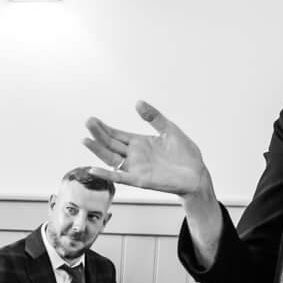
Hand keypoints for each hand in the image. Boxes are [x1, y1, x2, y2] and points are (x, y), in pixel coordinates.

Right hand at [83, 101, 212, 196]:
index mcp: (140, 143)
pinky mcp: (139, 180)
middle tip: (88, 122)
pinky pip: (119, 177)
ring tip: (86, 140)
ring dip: (98, 150)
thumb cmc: (186, 155)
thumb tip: (138, 103)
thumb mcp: (169, 129)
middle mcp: (134, 155)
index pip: (117, 134)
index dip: (104, 128)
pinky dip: (106, 174)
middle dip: (98, 133)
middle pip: (111, 144)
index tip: (93, 120)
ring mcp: (135, 168)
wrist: (197, 174)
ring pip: (110, 158)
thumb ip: (154, 117)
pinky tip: (94, 169)